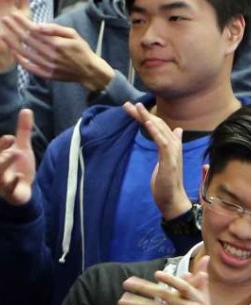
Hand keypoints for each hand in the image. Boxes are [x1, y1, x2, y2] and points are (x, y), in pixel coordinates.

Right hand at [0, 109, 35, 206]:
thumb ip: (23, 130)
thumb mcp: (22, 147)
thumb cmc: (18, 167)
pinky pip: (9, 188)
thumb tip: (27, 109)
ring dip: (6, 161)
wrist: (23, 191)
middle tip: (9, 136)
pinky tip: (19, 176)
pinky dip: (13, 182)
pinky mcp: (11, 192)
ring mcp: (1, 181)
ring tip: (18, 152)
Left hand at [1, 13, 114, 90]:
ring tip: (3, 34)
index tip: (13, 14)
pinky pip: (29, 67)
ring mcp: (46, 66)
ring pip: (25, 53)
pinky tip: (13, 52)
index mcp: (57, 43)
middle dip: (14, 29)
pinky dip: (20, 60)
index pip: (35, 31)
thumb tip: (39, 25)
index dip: (23, 22)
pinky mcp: (45, 74)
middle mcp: (50, 55)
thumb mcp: (74, 35)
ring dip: (13, 43)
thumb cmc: (81, 50)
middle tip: (4, 20)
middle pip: (27, 40)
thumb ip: (56, 29)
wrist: (88, 71)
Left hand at [118, 255, 214, 304]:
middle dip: (144, 288)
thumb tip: (205, 258)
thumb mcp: (203, 297)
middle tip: (125, 283)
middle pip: (164, 296)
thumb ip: (199, 279)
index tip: (156, 274)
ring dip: (137, 304)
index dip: (171, 280)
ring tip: (121, 301)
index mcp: (197, 298)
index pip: (184, 287)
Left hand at [123, 102, 190, 219]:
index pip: (158, 126)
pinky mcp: (170, 161)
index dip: (145, 116)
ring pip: (160, 130)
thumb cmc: (167, 182)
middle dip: (142, 113)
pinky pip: (163, 143)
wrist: (173, 200)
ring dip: (148, 117)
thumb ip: (167, 146)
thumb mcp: (165, 161)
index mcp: (170, 146)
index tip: (131, 108)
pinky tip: (147, 122)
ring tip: (137, 107)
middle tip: (127, 104)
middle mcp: (173, 147)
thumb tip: (177, 131)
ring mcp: (173, 153)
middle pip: (158, 125)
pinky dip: (155, 131)